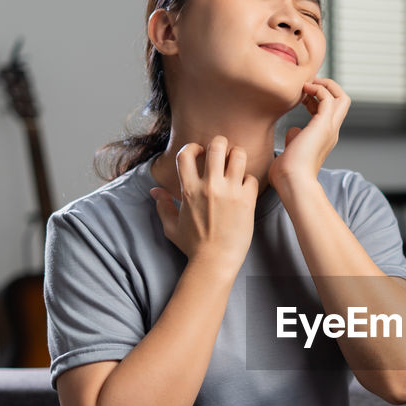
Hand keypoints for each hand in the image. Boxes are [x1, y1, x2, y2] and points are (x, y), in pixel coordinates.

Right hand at [150, 136, 257, 269]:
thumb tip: (154, 191)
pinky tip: (245, 189)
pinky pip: (251, 178)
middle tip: (222, 153)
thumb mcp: (172, 226)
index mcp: (189, 189)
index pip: (186, 153)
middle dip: (220, 143)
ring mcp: (230, 192)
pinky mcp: (247, 201)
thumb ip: (163, 206)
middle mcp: (209, 186)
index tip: (199, 153)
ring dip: (237, 156)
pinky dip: (249, 180)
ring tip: (236, 166)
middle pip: (217, 145)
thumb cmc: (193, 246)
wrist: (215, 262)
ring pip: (238, 155)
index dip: (193, 147)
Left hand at [270, 77, 350, 198]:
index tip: (302, 96)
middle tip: (309, 84)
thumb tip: (293, 131)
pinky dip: (318, 89)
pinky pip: (328, 98)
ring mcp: (329, 128)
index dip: (318, 99)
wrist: (292, 182)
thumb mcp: (291, 151)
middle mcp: (331, 132)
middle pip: (343, 101)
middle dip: (328, 87)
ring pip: (342, 97)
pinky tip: (303, 91)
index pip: (330, 112)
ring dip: (325, 85)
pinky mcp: (323, 125)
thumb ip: (294, 140)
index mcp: (325, 138)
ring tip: (308, 83)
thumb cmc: (287, 174)